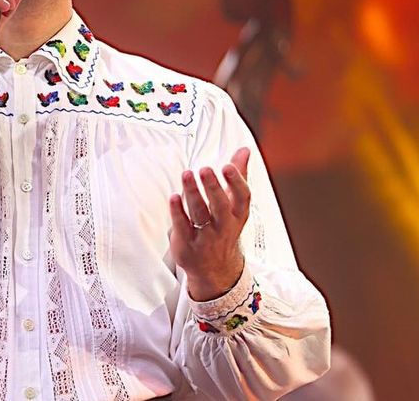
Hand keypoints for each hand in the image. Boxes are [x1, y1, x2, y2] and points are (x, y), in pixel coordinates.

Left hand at [168, 147, 251, 300]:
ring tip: (187, 175)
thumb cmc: (223, 228)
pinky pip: (182, 226)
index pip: (242, 198)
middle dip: (213, 187)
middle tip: (205, 169)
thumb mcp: (234, 205)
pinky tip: (174, 197)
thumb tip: (244, 150)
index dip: (236, 182)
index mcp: (237, 215)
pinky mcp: (187, 243)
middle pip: (220, 206)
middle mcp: (223, 226)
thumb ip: (238, 176)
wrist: (214, 269)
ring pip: (199, 214)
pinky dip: (178, 212)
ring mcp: (205, 236)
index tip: (228, 166)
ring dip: (192, 193)